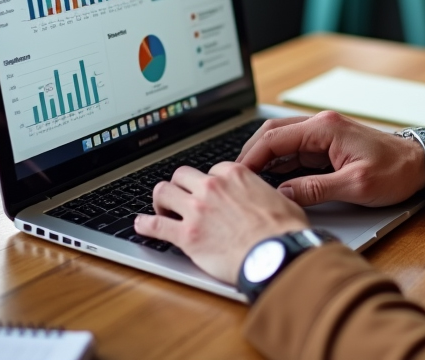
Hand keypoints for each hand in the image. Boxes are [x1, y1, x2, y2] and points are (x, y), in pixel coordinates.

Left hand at [134, 162, 307, 283]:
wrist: (276, 254)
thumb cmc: (283, 231)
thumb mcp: (280, 199)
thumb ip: (264, 193)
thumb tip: (268, 198)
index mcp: (235, 174)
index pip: (211, 169)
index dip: (210, 182)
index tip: (209, 192)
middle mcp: (212, 187)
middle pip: (182, 175)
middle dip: (180, 186)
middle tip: (181, 198)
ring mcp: (196, 210)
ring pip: (163, 192)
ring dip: (161, 200)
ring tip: (161, 209)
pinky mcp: (187, 236)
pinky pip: (156, 225)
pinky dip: (145, 225)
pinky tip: (141, 225)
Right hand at [236, 110, 424, 206]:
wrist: (421, 164)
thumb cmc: (395, 172)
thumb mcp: (356, 186)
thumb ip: (316, 189)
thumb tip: (283, 195)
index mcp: (326, 128)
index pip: (275, 137)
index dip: (251, 157)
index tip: (236, 175)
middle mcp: (322, 125)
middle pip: (273, 134)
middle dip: (251, 154)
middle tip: (235, 178)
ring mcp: (324, 134)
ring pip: (282, 141)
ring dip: (264, 159)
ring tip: (248, 182)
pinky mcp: (328, 146)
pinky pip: (295, 151)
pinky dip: (279, 164)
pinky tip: (271, 181)